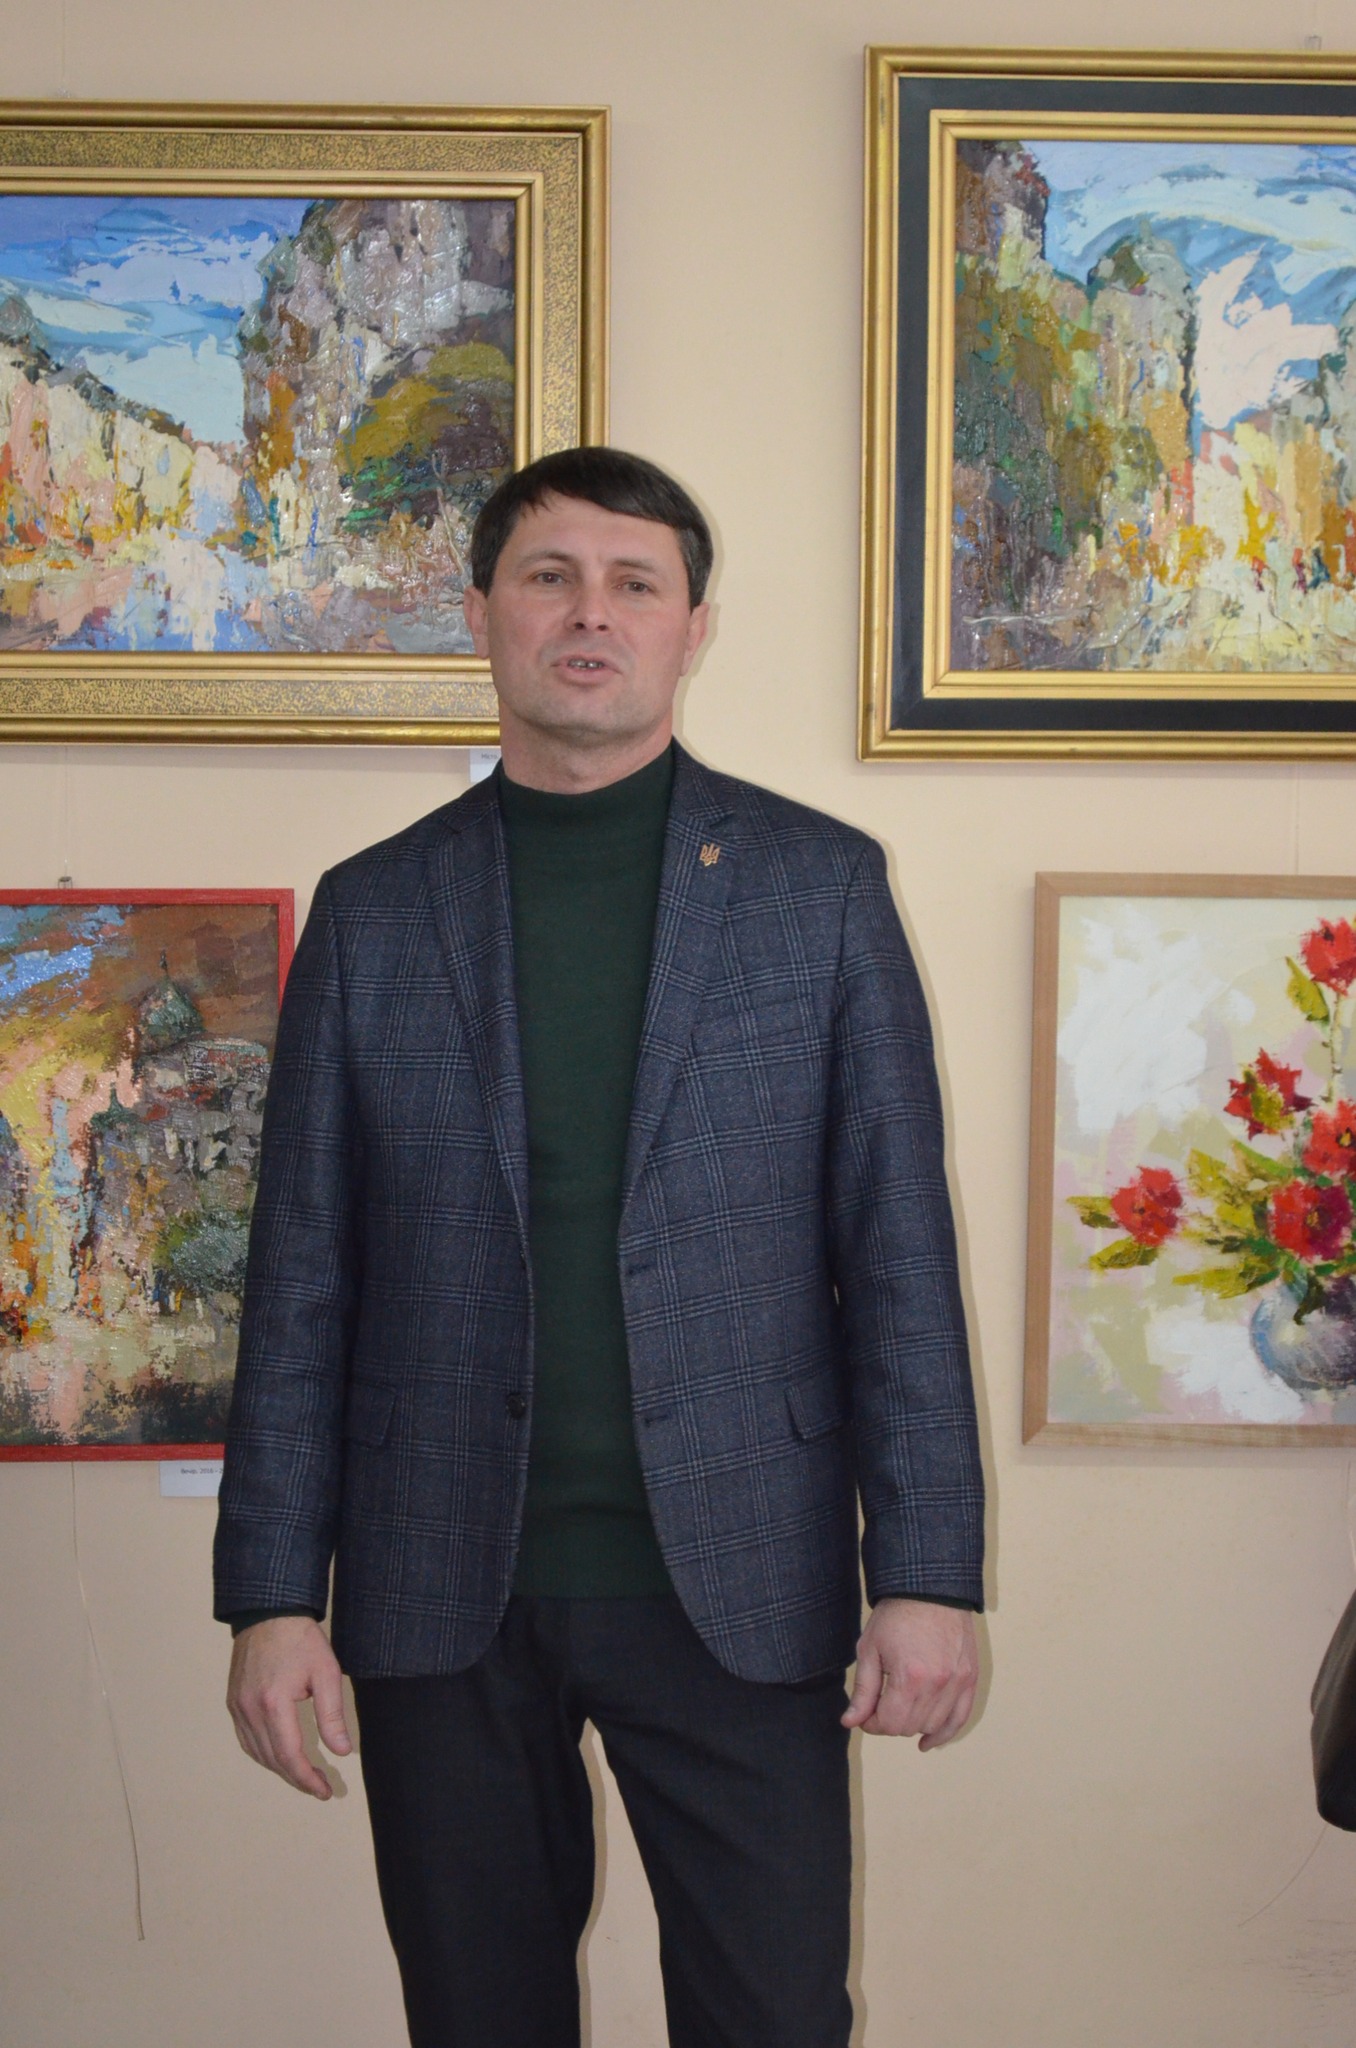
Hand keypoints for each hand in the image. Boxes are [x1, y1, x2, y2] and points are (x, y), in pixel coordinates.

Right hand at [227, 1616, 352, 1797]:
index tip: (324, 1791)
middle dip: (296, 1778)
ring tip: (303, 1775)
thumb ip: (332, 1715)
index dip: (306, 1779)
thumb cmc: (300, 1639)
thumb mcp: (326, 1673)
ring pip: (256, 1753)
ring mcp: (237, 1706)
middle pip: (272, 1759)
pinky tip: (279, 1756)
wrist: (269, 1612)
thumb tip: (342, 1751)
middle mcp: (249, 1709)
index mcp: (273, 1703)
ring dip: (279, 1769)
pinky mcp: (233, 1701)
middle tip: (319, 1787)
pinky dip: (263, 1754)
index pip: (289, 1755)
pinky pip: (246, 1739)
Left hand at [842, 1598, 978, 1746]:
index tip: (865, 1713)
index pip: (889, 1723)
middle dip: (889, 1722)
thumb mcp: (869, 1649)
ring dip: (913, 1724)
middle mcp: (938, 1685)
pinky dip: (944, 1733)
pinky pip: (960, 1718)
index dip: (872, 1723)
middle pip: (910, 1727)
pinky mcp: (970, 1678)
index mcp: (910, 1678)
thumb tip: (850, 1722)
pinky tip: (928, 1741)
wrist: (929, 1589)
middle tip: (879, 1708)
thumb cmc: (896, 1615)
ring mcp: (958, 1682)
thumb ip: (862, 1690)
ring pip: (933, 1726)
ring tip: (902, 1709)